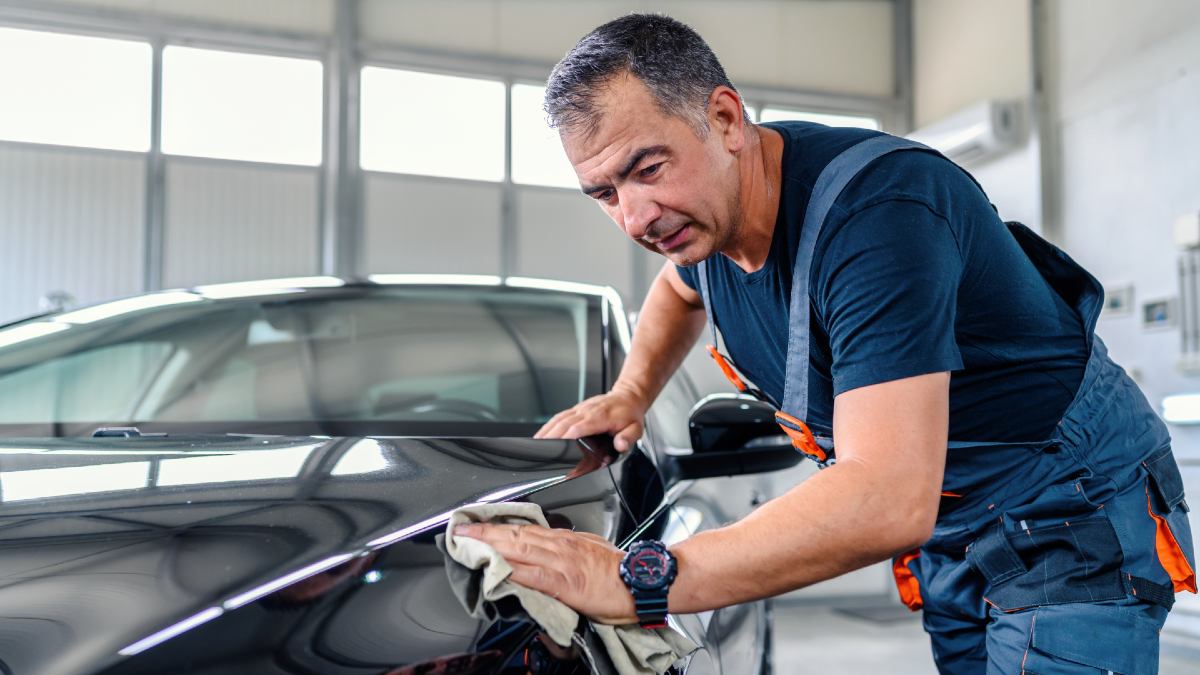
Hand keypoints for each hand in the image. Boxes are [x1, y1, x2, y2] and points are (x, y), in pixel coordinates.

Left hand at [454, 522, 637, 624]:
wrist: (641, 581)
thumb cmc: (619, 571)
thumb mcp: (591, 550)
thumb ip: (568, 549)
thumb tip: (550, 549)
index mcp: (564, 539)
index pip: (525, 528)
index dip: (499, 526)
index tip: (478, 524)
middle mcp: (559, 546)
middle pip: (515, 534)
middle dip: (485, 532)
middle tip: (461, 529)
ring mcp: (560, 562)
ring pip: (519, 549)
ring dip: (490, 546)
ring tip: (468, 543)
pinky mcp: (564, 583)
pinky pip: (533, 575)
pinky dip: (513, 571)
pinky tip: (496, 569)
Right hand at [535, 387, 646, 451]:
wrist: (628, 396)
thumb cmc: (630, 414)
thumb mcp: (636, 428)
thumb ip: (628, 438)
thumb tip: (620, 444)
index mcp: (600, 417)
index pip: (579, 427)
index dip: (566, 437)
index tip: (557, 448)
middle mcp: (587, 411)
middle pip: (564, 424)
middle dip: (550, 437)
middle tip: (539, 451)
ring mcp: (580, 409)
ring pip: (559, 419)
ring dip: (546, 431)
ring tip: (535, 444)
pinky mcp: (577, 409)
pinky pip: (560, 416)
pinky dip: (549, 425)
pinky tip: (542, 434)